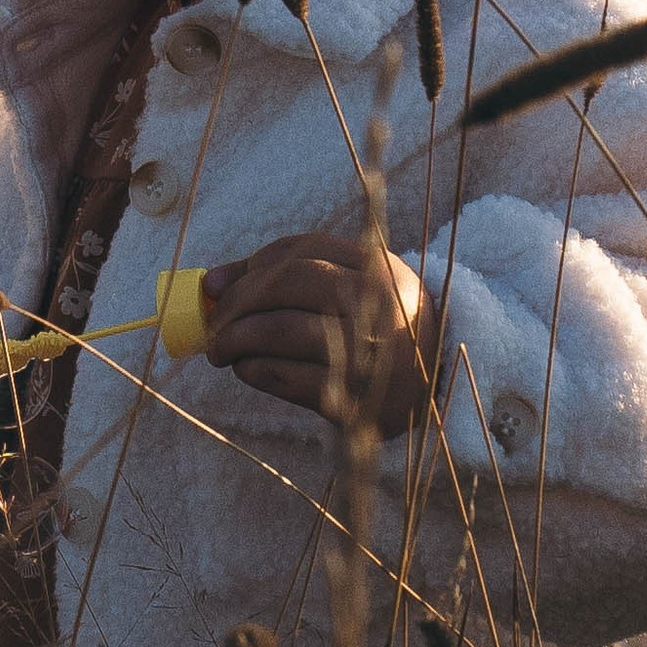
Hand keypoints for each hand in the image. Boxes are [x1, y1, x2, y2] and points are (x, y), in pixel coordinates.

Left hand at [201, 234, 436, 439]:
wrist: (435, 389)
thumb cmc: (376, 330)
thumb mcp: (352, 289)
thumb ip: (286, 276)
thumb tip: (211, 282)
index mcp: (378, 268)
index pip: (301, 249)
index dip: (251, 265)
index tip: (217, 284)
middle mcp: (378, 303)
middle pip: (290, 282)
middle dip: (237, 301)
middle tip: (213, 321)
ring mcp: (368, 352)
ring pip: (281, 330)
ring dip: (236, 339)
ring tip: (220, 350)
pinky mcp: (354, 398)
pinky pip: (286, 377)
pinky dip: (254, 370)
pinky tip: (246, 369)